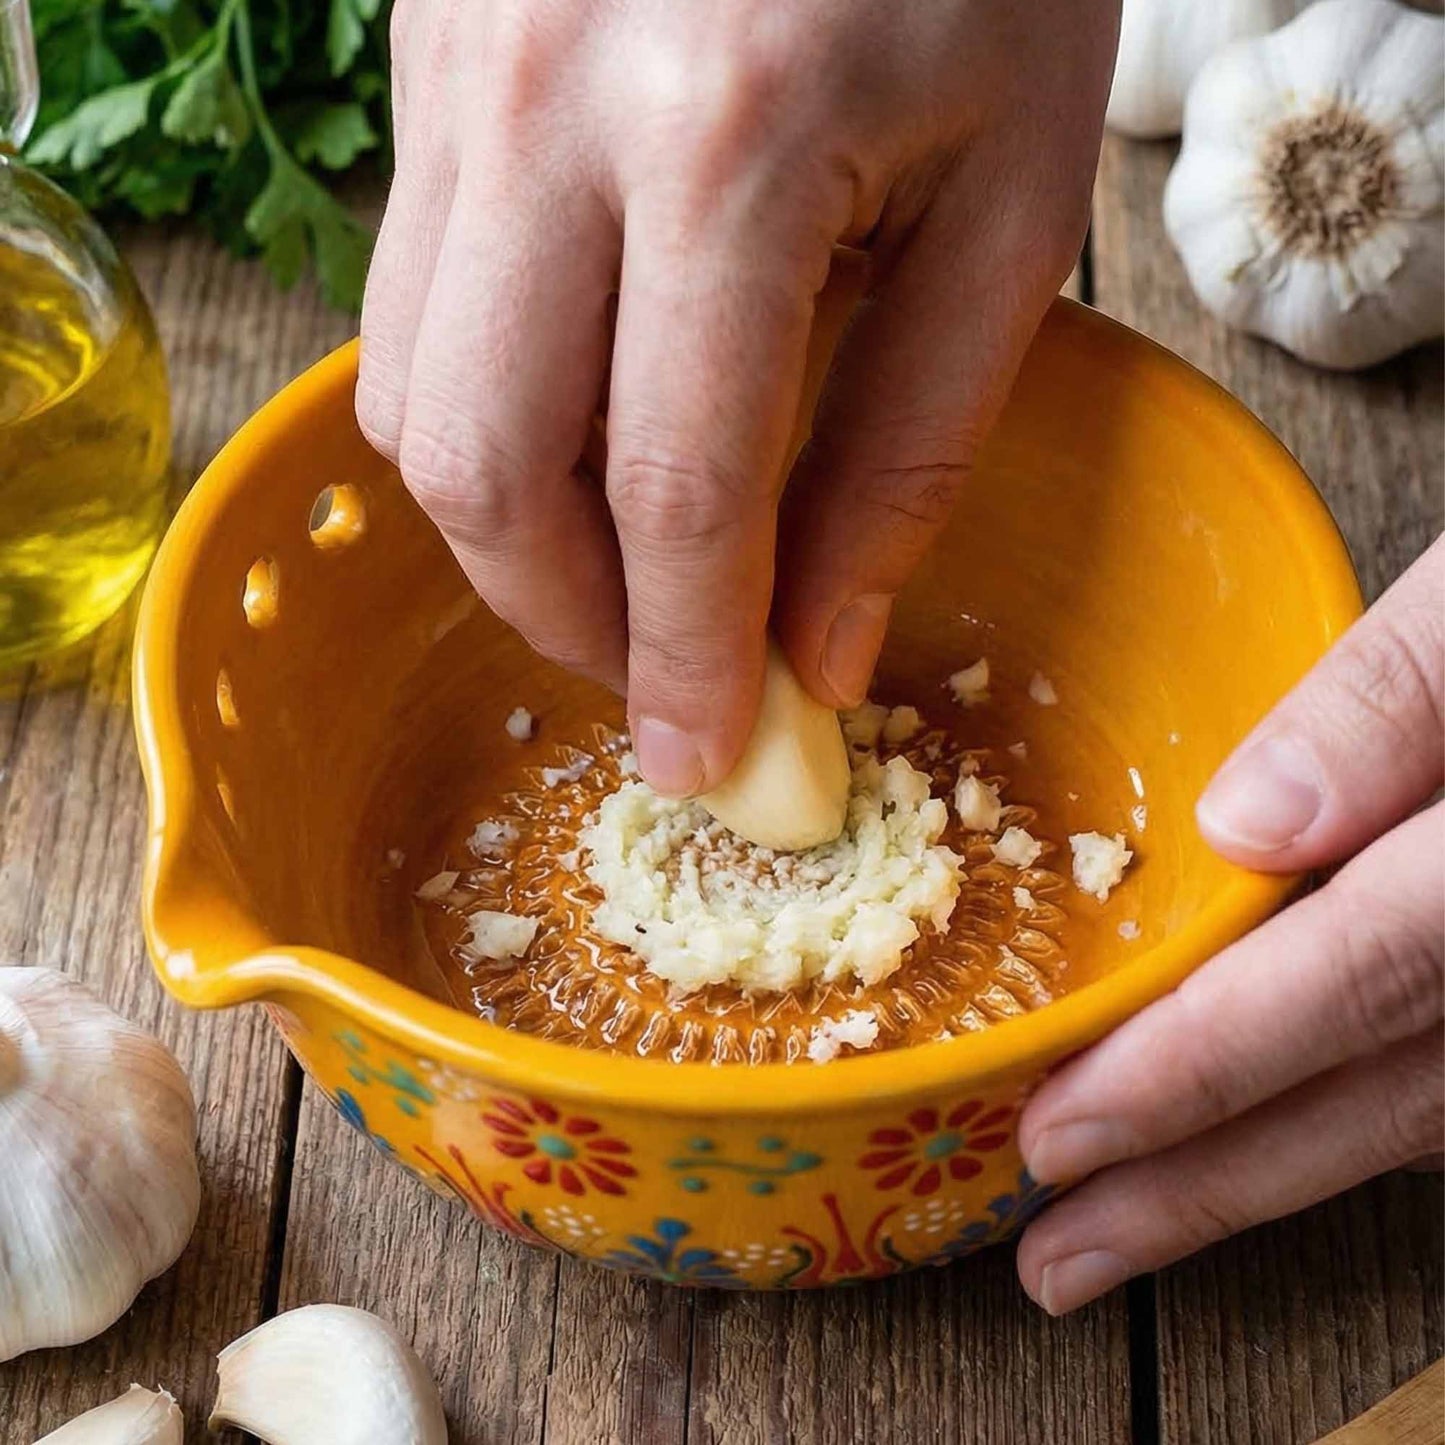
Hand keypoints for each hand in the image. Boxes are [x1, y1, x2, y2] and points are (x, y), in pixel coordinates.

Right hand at [358, 0, 1116, 794]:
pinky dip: (486, 410)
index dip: (681, 658)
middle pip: (485, 467)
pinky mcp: (423, 60)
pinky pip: (407, 304)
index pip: (671, 490)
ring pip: (413, 397)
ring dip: (512, 527)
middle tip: (655, 665)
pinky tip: (582, 416)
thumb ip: (910, 449)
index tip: (702, 757)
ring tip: (624, 555)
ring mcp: (459, 74)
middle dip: (563, 616)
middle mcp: (548, 106)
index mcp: (731, 140)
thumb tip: (821, 648)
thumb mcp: (1010, 208)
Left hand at [1016, 537, 1444, 1314]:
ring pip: (1416, 1123)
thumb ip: (1396, 700)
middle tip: (1057, 1258)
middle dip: (1202, 1189)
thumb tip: (1248, 824)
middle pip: (1378, 1101)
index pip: (1354, 978)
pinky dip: (1351, 1132)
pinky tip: (1262, 1152)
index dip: (1200, 1069)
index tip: (1061, 1135)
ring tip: (1125, 1233)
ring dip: (1264, 1185)